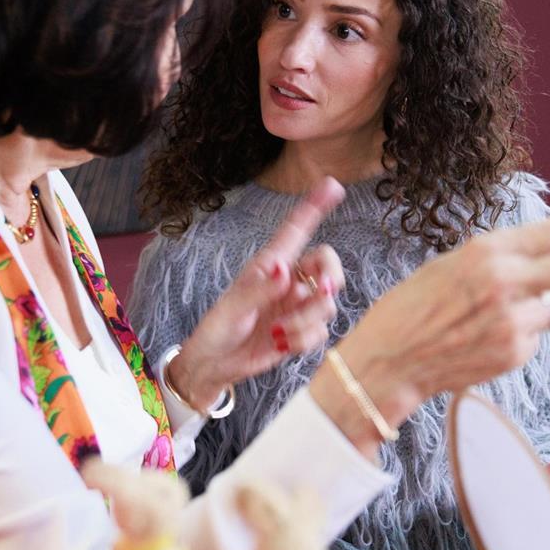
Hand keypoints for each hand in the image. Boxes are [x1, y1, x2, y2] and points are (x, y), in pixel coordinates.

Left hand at [166, 178, 345, 410]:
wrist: (216, 364)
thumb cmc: (218, 328)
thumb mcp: (233, 308)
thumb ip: (259, 290)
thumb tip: (284, 270)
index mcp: (268, 265)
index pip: (295, 230)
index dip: (314, 207)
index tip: (333, 185)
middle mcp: (287, 281)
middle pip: (325, 263)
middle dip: (332, 275)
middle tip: (324, 289)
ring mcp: (296, 306)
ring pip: (325, 303)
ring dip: (306, 321)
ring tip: (278, 334)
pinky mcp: (301, 331)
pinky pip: (320, 332)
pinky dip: (304, 340)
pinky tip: (281, 344)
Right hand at [311, 206, 549, 455]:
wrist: (388, 361)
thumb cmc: (414, 307)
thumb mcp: (452, 264)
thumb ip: (504, 257)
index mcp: (486, 251)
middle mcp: (505, 282)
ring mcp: (513, 321)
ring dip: (542, 306)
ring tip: (496, 314)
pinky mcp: (515, 353)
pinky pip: (539, 336)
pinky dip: (523, 335)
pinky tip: (487, 337)